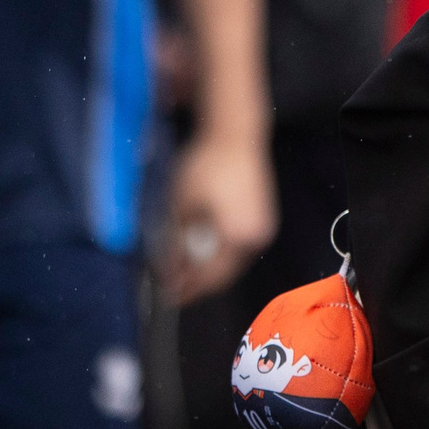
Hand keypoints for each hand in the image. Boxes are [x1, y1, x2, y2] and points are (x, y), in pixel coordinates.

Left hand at [165, 132, 275, 304]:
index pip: (210, 277)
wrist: (236, 133)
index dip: (187, 288)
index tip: (167, 294)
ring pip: (232, 261)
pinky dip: (219, 252)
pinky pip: (239, 246)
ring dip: (209, 267)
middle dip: (198, 281)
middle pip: (225, 274)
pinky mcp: (262, 217)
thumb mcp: (182, 206)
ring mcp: (263, 227)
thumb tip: (166, 269)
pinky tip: (201, 248)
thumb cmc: (208, 166)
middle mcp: (256, 238)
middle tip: (173, 285)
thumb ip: (175, 243)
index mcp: (238, 238)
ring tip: (183, 268)